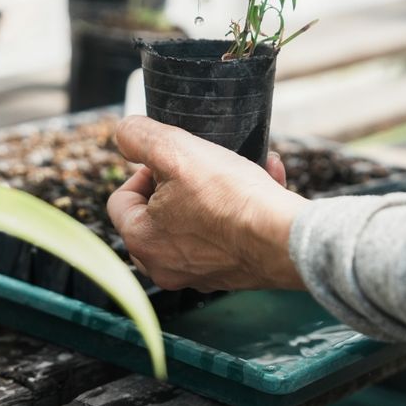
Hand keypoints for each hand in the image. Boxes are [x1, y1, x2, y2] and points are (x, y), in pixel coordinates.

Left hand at [107, 116, 308, 291]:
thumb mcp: (175, 151)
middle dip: (178, 184)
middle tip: (199, 166)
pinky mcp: (233, 272)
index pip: (120, 200)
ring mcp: (200, 273)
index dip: (142, 170)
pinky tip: (265, 182)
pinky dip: (240, 209)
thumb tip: (125, 132)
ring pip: (195, 222)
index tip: (169, 160)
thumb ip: (140, 137)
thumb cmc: (230, 198)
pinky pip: (227, 235)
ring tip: (239, 167)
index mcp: (141, 241)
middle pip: (156, 215)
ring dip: (215, 191)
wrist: (285, 237)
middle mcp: (165, 266)